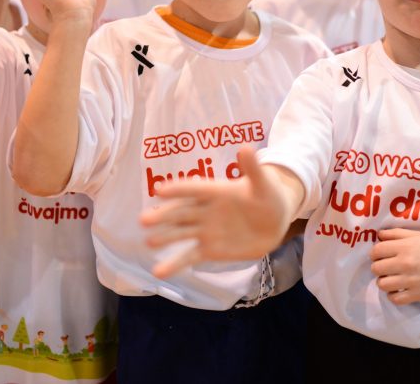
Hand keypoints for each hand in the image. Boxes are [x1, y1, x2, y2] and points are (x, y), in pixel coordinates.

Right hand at [140, 147, 295, 277]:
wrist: (275, 221)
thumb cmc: (267, 196)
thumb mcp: (263, 183)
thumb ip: (253, 169)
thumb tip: (246, 147)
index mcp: (215, 191)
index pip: (194, 189)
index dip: (178, 189)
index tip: (159, 191)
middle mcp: (205, 210)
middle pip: (181, 212)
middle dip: (163, 215)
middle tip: (144, 220)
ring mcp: (205, 230)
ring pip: (181, 233)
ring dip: (165, 237)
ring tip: (149, 242)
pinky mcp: (209, 249)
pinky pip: (189, 256)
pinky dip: (174, 264)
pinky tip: (158, 272)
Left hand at [368, 228, 419, 304]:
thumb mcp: (419, 235)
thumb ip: (397, 233)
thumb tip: (379, 235)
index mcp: (404, 247)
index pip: (376, 251)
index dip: (375, 253)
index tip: (380, 254)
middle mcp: (405, 264)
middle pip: (376, 268)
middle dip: (378, 266)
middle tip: (387, 266)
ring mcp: (410, 281)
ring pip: (382, 285)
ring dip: (384, 281)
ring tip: (391, 278)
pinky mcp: (417, 295)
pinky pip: (395, 299)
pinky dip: (393, 295)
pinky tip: (398, 289)